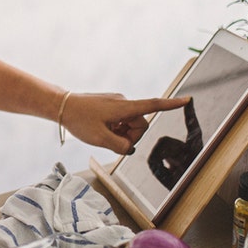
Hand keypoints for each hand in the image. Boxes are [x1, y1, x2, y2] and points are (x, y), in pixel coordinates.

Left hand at [59, 93, 190, 154]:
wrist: (61, 106)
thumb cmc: (79, 120)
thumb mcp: (100, 139)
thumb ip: (120, 146)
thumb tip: (129, 148)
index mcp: (124, 107)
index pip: (152, 105)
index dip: (171, 105)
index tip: (187, 100)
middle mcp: (123, 102)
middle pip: (140, 125)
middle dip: (130, 136)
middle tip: (110, 139)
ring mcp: (117, 103)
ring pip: (129, 125)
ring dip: (121, 133)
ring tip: (102, 133)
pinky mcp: (111, 106)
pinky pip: (120, 121)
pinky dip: (114, 128)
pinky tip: (101, 129)